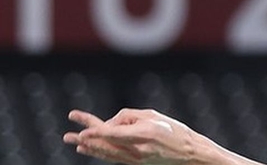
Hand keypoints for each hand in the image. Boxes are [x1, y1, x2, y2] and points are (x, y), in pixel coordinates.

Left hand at [63, 108, 201, 164]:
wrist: (190, 154)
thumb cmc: (175, 131)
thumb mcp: (154, 115)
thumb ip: (129, 116)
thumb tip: (111, 123)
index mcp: (144, 134)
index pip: (114, 134)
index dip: (96, 134)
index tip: (82, 132)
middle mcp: (137, 149)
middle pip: (106, 143)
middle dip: (87, 138)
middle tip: (67, 135)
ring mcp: (135, 159)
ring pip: (106, 153)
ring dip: (89, 147)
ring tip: (74, 142)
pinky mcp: (135, 163)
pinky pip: (112, 157)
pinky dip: (99, 152)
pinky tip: (88, 149)